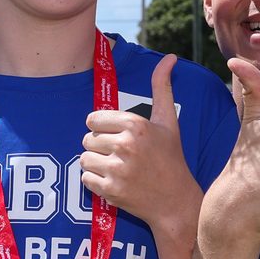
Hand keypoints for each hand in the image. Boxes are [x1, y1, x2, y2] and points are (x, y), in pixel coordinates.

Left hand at [81, 53, 201, 234]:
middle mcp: (125, 145)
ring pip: (84, 158)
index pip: (93, 119)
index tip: (118, 137)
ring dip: (96, 164)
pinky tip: (115, 182)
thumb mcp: (168, 121)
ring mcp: (117, 169)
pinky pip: (85, 179)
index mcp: (136, 125)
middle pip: (87, 139)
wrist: (175, 201)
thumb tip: (169, 57)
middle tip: (121, 156)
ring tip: (117, 168)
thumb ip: (162, 87)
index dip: (103, 128)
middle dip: (100, 147)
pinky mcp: (110, 191)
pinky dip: (95, 182)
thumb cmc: (171, 158)